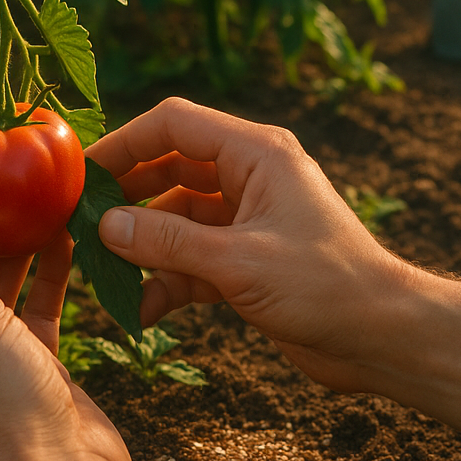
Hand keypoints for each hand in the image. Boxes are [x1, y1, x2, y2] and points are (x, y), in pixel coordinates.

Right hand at [87, 97, 420, 391]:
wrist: (382, 336)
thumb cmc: (326, 285)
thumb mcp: (239, 263)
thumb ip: (168, 243)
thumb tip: (105, 227)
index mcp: (257, 154)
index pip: (175, 124)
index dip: (124, 143)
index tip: (81, 174)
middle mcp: (251, 177)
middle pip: (169, 169)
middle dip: (125, 199)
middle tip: (77, 227)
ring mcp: (248, 219)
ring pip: (176, 219)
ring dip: (142, 247)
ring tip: (101, 276)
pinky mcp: (248, 261)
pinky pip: (192, 259)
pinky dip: (166, 281)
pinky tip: (141, 311)